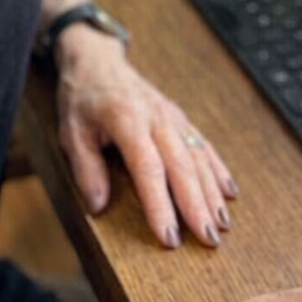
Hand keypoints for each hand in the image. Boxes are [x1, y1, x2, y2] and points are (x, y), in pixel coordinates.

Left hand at [55, 24, 237, 248]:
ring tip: (223, 224)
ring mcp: (172, 117)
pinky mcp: (180, 118)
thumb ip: (86, 169)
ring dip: (212, 192)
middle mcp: (156, 118)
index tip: (170, 237)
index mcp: (127, 119)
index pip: (148, 169)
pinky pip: (203, 145)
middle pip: (182, 166)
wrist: (97, 61)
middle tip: (210, 239)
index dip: (160, 205)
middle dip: (197, 205)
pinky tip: (229, 192)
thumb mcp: (71, 132)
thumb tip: (98, 206)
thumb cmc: (82, 99)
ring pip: (198, 157)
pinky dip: (218, 169)